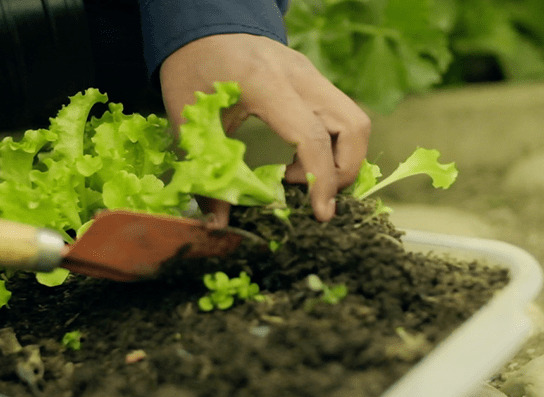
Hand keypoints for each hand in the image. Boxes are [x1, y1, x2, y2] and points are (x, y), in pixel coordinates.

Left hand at [159, 33, 370, 225]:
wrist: (202, 25)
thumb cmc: (191, 68)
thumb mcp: (188, 121)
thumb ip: (206, 173)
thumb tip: (218, 224)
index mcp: (266, 83)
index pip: (313, 136)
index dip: (323, 180)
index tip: (321, 214)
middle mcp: (300, 76)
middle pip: (353, 127)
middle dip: (343, 172)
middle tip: (311, 194)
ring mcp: (312, 75)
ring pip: (354, 121)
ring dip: (341, 159)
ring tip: (302, 176)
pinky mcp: (314, 79)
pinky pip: (341, 115)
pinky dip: (333, 145)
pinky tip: (299, 159)